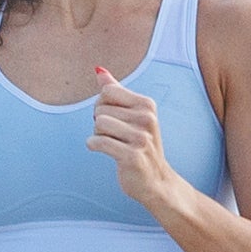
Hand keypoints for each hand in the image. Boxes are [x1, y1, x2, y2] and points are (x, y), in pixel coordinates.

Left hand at [87, 73, 177, 209]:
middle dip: (100, 123)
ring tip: (114, 144)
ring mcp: (141, 138)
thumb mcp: (132, 115)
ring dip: (98, 136)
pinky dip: (94, 146)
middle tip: (115, 136)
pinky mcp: (132, 156)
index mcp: (147, 105)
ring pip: (98, 125)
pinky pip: (98, 142)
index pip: (108, 91)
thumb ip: (116, 91)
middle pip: (100, 109)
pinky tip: (105, 151)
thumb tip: (99, 71)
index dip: (103, 105)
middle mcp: (147, 118)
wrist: (156, 181)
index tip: (113, 119)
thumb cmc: (139, 145)